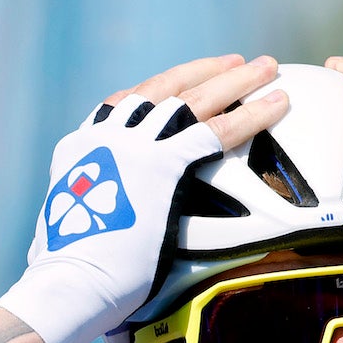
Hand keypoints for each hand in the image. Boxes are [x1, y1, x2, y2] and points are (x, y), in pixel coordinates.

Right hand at [0, 55, 286, 342]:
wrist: (71, 280)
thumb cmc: (67, 275)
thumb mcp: (66, 233)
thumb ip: (86, 222)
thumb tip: (91, 242)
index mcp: (80, 147)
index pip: (120, 104)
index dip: (155, 90)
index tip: (176, 82)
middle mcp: (107, 135)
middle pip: (162, 89)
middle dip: (201, 72)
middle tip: (233, 62)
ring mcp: (137, 145)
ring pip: (196, 99)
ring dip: (236, 81)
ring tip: (266, 68)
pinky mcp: (166, 164)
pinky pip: (218, 130)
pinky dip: (252, 115)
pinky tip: (276, 105)